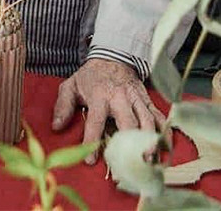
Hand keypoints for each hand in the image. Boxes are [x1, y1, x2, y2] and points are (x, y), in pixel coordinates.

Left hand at [52, 58, 167, 163]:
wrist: (114, 56)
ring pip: (146, 120)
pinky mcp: (147, 100)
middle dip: (128, 145)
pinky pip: (158, 115)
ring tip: (148, 160)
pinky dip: (163, 130)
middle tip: (127, 164)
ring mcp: (136, 98)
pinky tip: (165, 146)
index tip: (91, 160)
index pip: (96, 121)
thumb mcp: (71, 86)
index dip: (93, 140)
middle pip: (127, 122)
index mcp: (99, 95)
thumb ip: (63, 106)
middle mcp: (120, 98)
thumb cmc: (91, 76)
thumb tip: (56, 126)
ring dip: (148, 141)